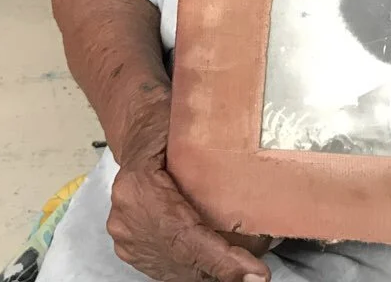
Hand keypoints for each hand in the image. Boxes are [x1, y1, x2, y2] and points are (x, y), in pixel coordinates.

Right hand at [106, 108, 273, 281]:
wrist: (140, 129)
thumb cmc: (169, 124)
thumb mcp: (191, 126)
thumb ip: (217, 155)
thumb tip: (262, 181)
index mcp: (140, 186)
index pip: (184, 235)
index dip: (220, 259)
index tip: (254, 273)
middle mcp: (129, 216)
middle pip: (182, 257)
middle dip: (224, 269)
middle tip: (258, 271)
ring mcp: (128, 234)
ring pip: (176, 267)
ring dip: (212, 270)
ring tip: (245, 267)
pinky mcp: (132, 245)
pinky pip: (169, 266)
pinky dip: (197, 267)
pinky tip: (223, 266)